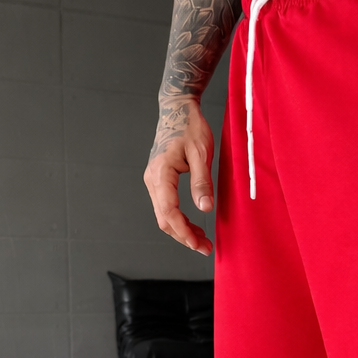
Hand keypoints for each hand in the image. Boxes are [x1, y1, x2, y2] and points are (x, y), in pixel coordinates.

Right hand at [143, 95, 214, 255]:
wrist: (177, 109)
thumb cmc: (190, 127)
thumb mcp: (201, 153)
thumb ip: (202, 182)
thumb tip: (205, 209)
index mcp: (161, 173)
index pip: (169, 212)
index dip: (184, 231)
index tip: (199, 244)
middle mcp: (152, 179)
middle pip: (164, 219)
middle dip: (183, 236)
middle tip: (205, 248)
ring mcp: (153, 180)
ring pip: (163, 215)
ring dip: (181, 230)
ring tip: (202, 240)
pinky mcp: (158, 180)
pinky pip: (165, 206)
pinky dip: (178, 219)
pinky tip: (193, 225)